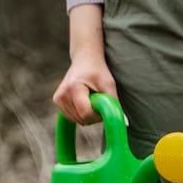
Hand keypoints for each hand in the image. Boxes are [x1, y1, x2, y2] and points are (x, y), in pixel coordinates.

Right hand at [53, 4, 115, 123]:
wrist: (84, 58)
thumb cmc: (98, 70)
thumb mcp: (109, 84)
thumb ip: (114, 103)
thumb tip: (125, 123)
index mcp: (73, 88)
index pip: (86, 114)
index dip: (97, 114)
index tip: (102, 103)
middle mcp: (62, 95)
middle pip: (82, 119)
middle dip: (94, 114)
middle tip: (98, 98)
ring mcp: (58, 99)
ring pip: (78, 121)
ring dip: (88, 115)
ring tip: (90, 97)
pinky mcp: (57, 101)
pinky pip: (73, 118)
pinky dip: (81, 113)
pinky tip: (83, 100)